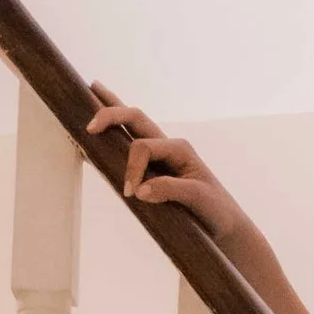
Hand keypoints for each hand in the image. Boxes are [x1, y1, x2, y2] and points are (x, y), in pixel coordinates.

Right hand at [85, 87, 252, 255]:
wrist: (223, 223)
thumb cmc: (214, 208)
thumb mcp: (198, 198)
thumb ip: (171, 190)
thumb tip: (140, 190)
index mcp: (179, 148)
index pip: (143, 147)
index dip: (131, 168)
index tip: (131, 194)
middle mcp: (168, 145)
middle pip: (135, 117)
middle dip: (111, 115)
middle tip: (90, 125)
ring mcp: (159, 154)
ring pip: (132, 124)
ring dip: (112, 109)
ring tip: (93, 89)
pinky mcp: (152, 167)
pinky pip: (128, 144)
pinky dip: (112, 134)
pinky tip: (98, 131)